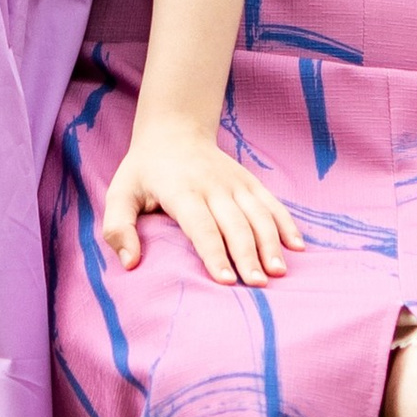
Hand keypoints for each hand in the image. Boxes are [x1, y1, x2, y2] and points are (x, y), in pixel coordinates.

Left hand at [102, 125, 303, 285]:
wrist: (174, 131)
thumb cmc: (144, 171)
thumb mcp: (120, 193)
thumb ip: (118, 227)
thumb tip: (129, 262)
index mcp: (182, 191)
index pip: (201, 226)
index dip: (214, 253)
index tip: (225, 280)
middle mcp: (213, 185)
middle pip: (235, 224)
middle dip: (248, 255)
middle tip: (258, 285)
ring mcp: (235, 183)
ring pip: (258, 214)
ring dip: (271, 243)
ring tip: (278, 272)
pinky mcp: (249, 182)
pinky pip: (272, 204)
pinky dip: (286, 224)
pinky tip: (297, 247)